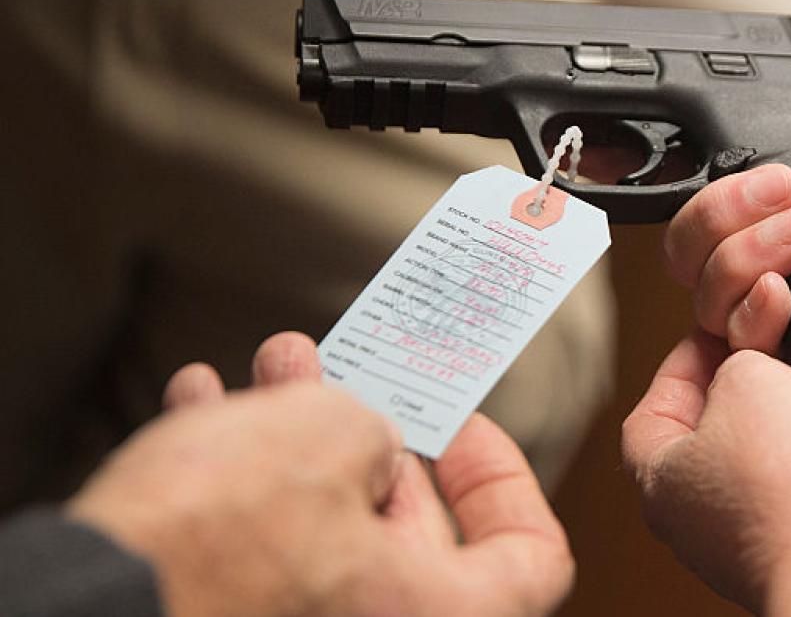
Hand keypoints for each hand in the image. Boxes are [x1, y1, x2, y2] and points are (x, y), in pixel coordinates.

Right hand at [69, 333, 571, 616]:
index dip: (503, 480)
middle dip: (368, 437)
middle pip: (408, 537)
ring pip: (319, 536)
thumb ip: (373, 430)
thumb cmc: (228, 536)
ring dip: (292, 443)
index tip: (457, 424)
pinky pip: (254, 558)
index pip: (531, 558)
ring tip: (264, 369)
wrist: (88, 609)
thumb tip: (361, 444)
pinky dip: (235, 487)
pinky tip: (201, 407)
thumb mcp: (331, 436)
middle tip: (340, 371)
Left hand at [623, 334, 790, 616]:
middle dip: (755, 389)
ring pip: (777, 462)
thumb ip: (738, 361)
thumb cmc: (790, 485)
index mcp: (663, 483)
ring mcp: (759, 540)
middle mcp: (704, 522)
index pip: (653, 410)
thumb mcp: (748, 377)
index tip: (720, 333)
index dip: (686, 361)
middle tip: (777, 355)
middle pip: (719, 434)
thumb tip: (753, 366)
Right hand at [663, 100, 790, 409]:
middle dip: (719, 224)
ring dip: (736, 267)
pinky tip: (789, 301)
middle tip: (787, 205)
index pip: (715, 208)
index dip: (719, 193)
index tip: (774, 179)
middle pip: (694, 259)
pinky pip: (762, 361)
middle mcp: (787, 270)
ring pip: (714, 309)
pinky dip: (757, 327)